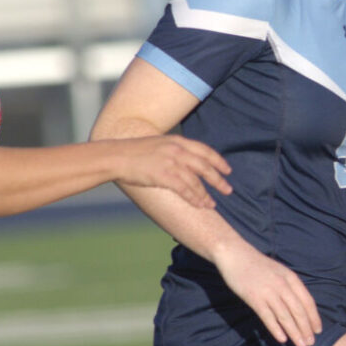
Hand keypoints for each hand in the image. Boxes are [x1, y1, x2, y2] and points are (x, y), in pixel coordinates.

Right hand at [109, 135, 232, 207]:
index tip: (228, 170)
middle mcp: (177, 150)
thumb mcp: (159, 144)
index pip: (205, 150)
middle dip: (218, 179)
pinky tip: (200, 205)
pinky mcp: (164, 175)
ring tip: (212, 204)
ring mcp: (171, 162)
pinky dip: (194, 198)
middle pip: (205, 166)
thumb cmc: (134, 152)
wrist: (117, 156)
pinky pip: (185, 189)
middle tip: (228, 190)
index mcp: (177, 141)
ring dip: (206, 194)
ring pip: (196, 181)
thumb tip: (186, 162)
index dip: (218, 161)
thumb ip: (174, 151)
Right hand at [212, 242, 322, 345]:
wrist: (235, 254)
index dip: (314, 317)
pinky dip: (275, 328)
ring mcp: (268, 292)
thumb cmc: (257, 265)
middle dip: (306, 329)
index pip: (307, 301)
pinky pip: (267, 316)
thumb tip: (299, 305)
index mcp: (291, 278)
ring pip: (285, 316)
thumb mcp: (279, 271)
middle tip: (311, 343)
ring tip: (300, 345)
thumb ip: (289, 286)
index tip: (317, 330)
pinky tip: (282, 339)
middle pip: (298, 311)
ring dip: (294, 332)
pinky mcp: (254, 298)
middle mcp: (282, 285)